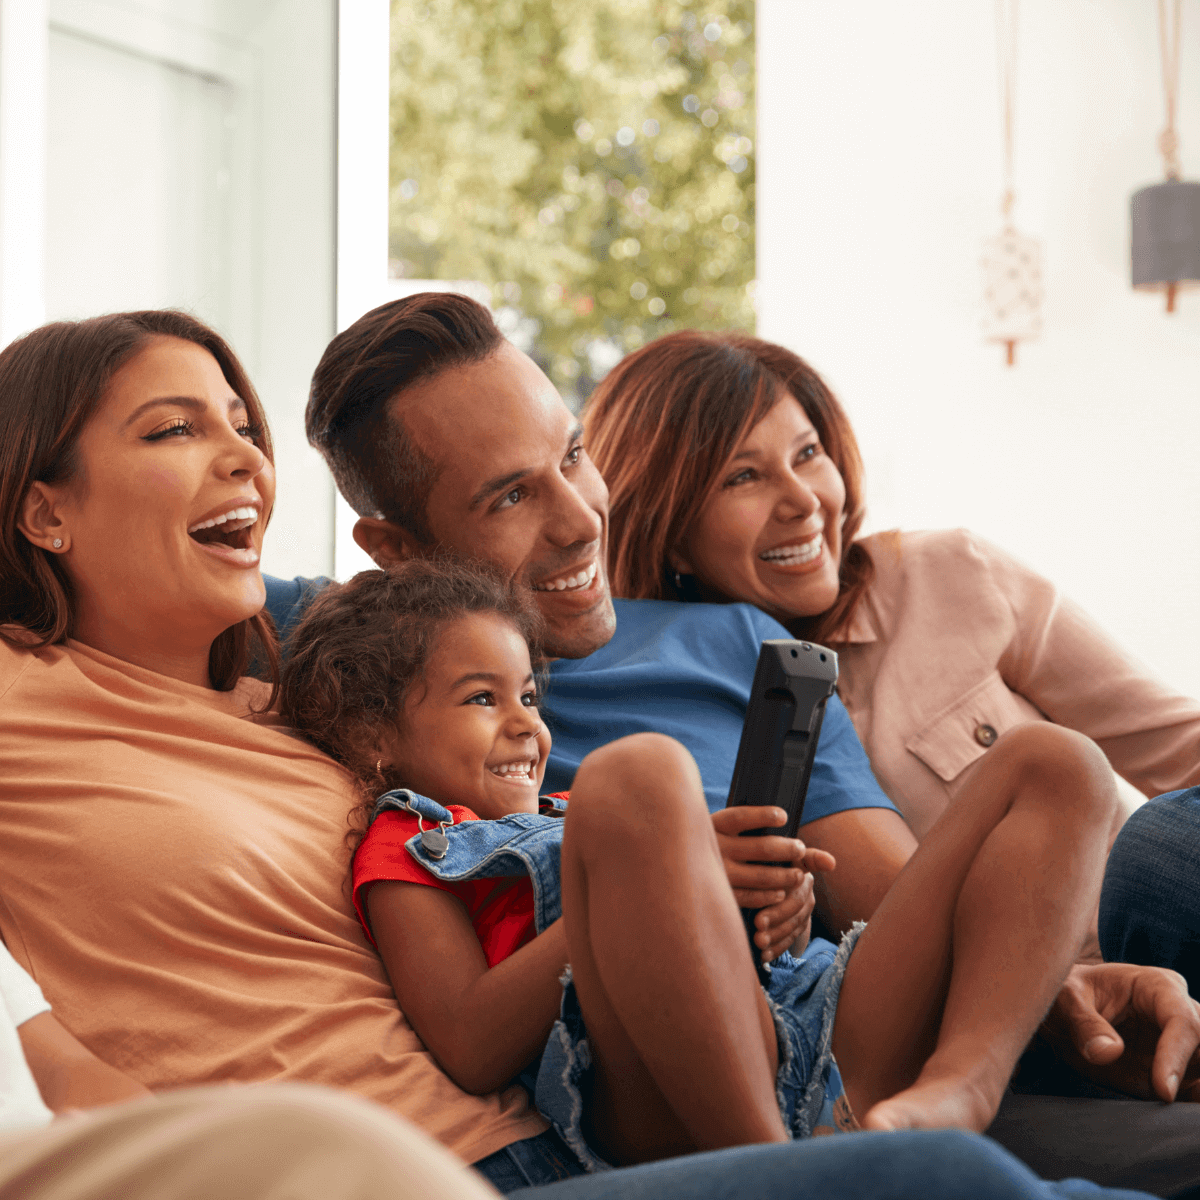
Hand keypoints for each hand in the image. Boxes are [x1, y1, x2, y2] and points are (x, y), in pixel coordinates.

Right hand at [711, 806, 835, 962]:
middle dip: (787, 850)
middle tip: (800, 849)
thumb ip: (790, 847)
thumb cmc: (732, 853)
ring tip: (798, 875)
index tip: (784, 817)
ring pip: (760, 875)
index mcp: (716, 825)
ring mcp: (717, 872)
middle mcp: (714, 847)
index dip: (762, 816)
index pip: (740, 816)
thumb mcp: (744, 839)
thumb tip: (832, 862)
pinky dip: (770, 895)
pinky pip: (751, 896)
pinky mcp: (722, 894)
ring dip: (785, 876)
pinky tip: (781, 892)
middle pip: (760, 847)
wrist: (696, 875)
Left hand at [1040, 962, 1199, 1101]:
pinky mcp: (1177, 1073)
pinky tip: (1181, 1120)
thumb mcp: (1065, 1000)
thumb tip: (1109, 1052)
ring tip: (1180, 1113)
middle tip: (1172, 1096)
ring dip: (1195, 1090)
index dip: (1177, 1056)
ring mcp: (1181, 1046)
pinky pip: (1194, 1091)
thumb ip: (1084, 1024)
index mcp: (1157, 986)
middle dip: (1198, 1069)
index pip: (1183, 1022)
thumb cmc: (1068, 995)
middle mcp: (1178, 1013)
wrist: (1063, 1013)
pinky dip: (1192, 1104)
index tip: (1163, 1090)